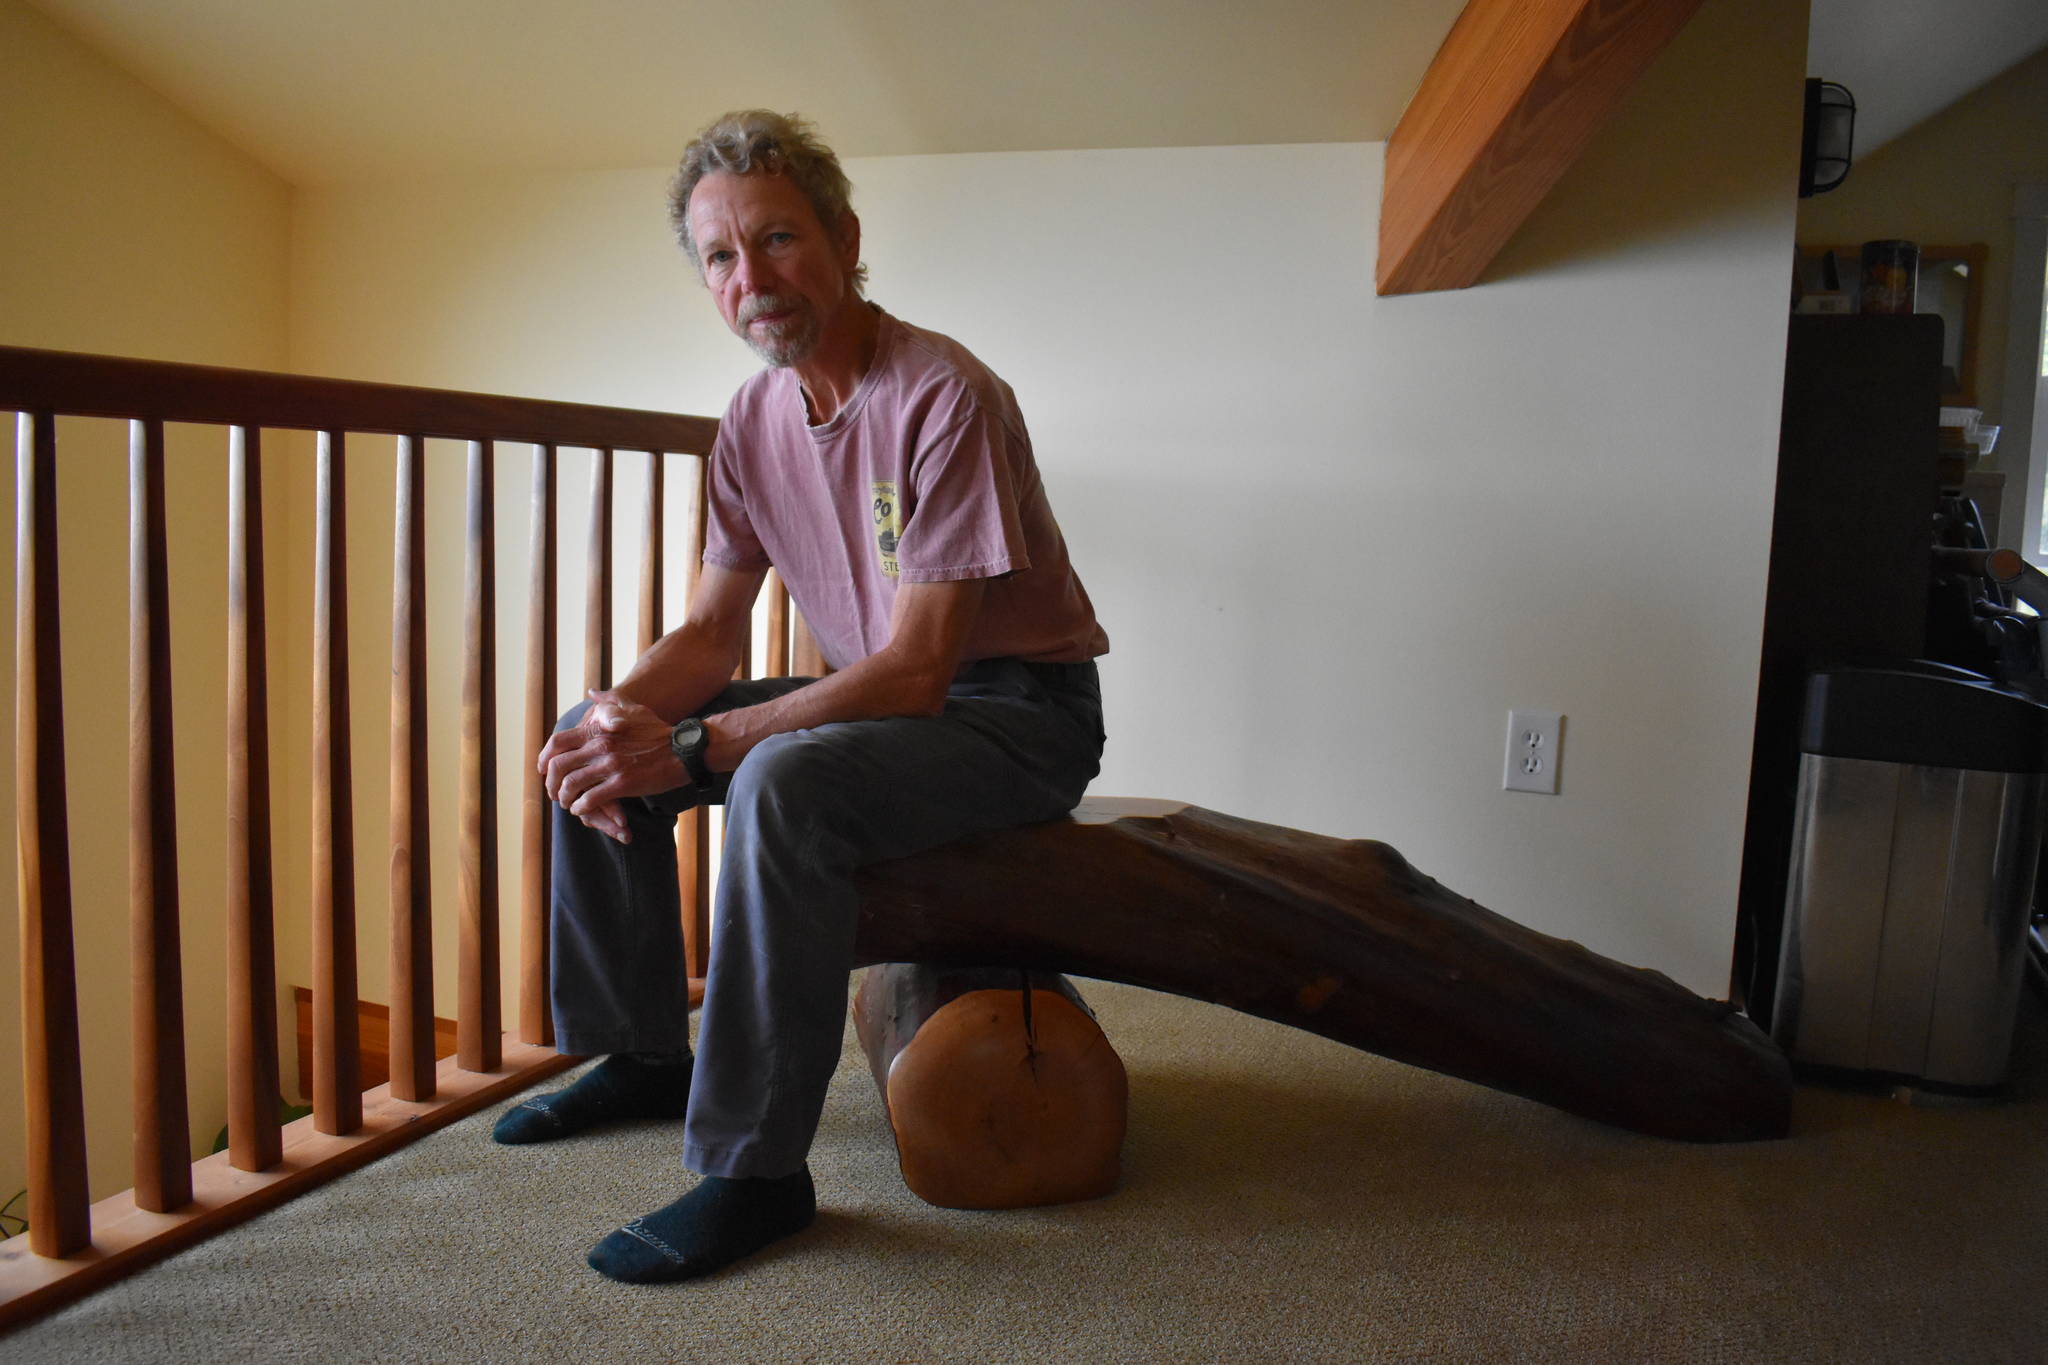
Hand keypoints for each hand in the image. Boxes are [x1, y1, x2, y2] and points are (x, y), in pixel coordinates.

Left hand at [537, 690, 686, 842]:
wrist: (684, 750)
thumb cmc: (659, 732)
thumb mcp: (633, 709)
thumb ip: (610, 702)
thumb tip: (592, 692)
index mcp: (598, 730)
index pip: (557, 742)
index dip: (544, 758)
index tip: (543, 770)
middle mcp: (600, 746)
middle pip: (558, 766)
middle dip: (551, 783)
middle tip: (554, 793)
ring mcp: (610, 765)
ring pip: (571, 785)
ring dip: (565, 798)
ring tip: (568, 803)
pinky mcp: (622, 784)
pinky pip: (590, 799)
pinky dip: (581, 807)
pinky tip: (583, 809)